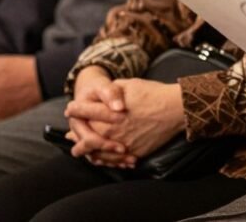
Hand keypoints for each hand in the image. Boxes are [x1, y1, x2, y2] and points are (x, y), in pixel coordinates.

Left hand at [66, 77, 184, 162]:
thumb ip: (110, 92)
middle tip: (69, 137)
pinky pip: (115, 161)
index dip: (75, 109)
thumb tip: (98, 97)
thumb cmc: (152, 94)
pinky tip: (102, 158)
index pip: (83, 112)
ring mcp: (123, 145)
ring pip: (97, 154)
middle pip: (84, 139)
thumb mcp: (128, 85)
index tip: (70, 109)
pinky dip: (106, 160)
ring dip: (87, 152)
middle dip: (75, 137)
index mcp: (107, 113)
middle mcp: (111, 132)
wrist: (176, 109)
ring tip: (81, 150)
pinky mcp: (134, 153)